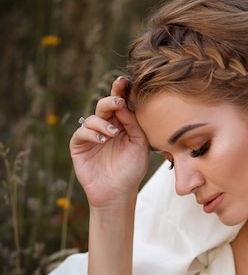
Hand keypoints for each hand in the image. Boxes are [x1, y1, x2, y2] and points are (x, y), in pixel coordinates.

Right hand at [69, 76, 149, 208]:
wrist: (119, 193)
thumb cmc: (132, 170)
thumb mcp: (140, 144)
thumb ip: (134, 124)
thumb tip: (123, 104)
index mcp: (121, 124)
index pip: (119, 104)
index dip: (120, 91)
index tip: (124, 81)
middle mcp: (105, 127)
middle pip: (104, 106)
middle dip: (110, 101)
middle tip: (118, 102)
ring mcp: (91, 136)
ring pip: (92, 118)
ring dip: (103, 123)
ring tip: (113, 134)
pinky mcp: (79, 146)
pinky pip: (81, 132)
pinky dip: (91, 133)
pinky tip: (102, 140)